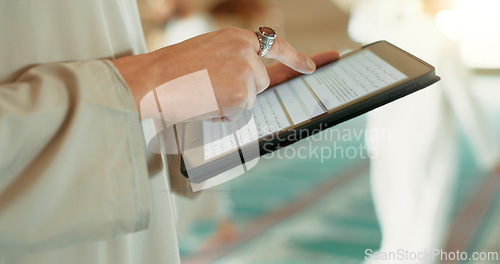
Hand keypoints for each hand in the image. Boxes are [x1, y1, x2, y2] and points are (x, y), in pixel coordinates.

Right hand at [113, 28, 335, 121]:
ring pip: (251, 98)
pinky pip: (240, 113)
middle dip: (243, 88)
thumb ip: (234, 58)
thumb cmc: (173, 68)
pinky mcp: (242, 95)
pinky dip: (224, 114)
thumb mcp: (209, 51)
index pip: (277, 46)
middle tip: (212, 86)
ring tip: (204, 93)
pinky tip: (205, 103)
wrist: (152, 81)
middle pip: (261, 81)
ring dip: (231, 102)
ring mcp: (246, 73)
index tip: (314, 65)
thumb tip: (254, 75)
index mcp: (237, 38)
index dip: (297, 58)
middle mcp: (247, 52)